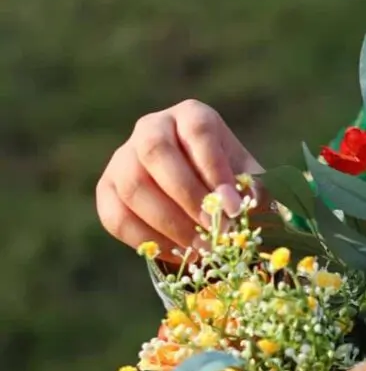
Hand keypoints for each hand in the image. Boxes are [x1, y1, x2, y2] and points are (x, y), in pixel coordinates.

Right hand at [95, 100, 266, 266]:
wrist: (202, 200)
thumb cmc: (231, 186)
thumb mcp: (250, 182)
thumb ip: (255, 191)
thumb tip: (247, 206)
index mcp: (191, 115)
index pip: (198, 131)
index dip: (214, 169)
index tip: (233, 207)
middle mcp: (151, 127)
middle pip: (156, 152)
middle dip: (187, 197)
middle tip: (215, 232)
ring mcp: (123, 157)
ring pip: (133, 186)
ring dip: (169, 223)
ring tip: (201, 249)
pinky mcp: (106, 190)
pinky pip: (116, 216)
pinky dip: (147, 240)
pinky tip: (178, 255)